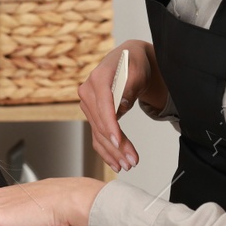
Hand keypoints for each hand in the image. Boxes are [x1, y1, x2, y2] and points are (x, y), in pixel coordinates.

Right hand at [80, 40, 162, 172]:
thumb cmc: (133, 64)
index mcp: (98, 78)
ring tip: (128, 165)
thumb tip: (121, 106)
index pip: (103, 105)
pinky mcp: (92, 114)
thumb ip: (129, 87)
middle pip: (100, 124)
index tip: (118, 141)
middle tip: (132, 161)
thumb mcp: (137, 71)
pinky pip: (96, 135)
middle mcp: (88, 92)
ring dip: (113, 152)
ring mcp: (88, 104)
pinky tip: (115, 163)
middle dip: (116, 145)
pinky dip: (106, 151)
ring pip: (98, 134)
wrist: (128, 61)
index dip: (110, 125)